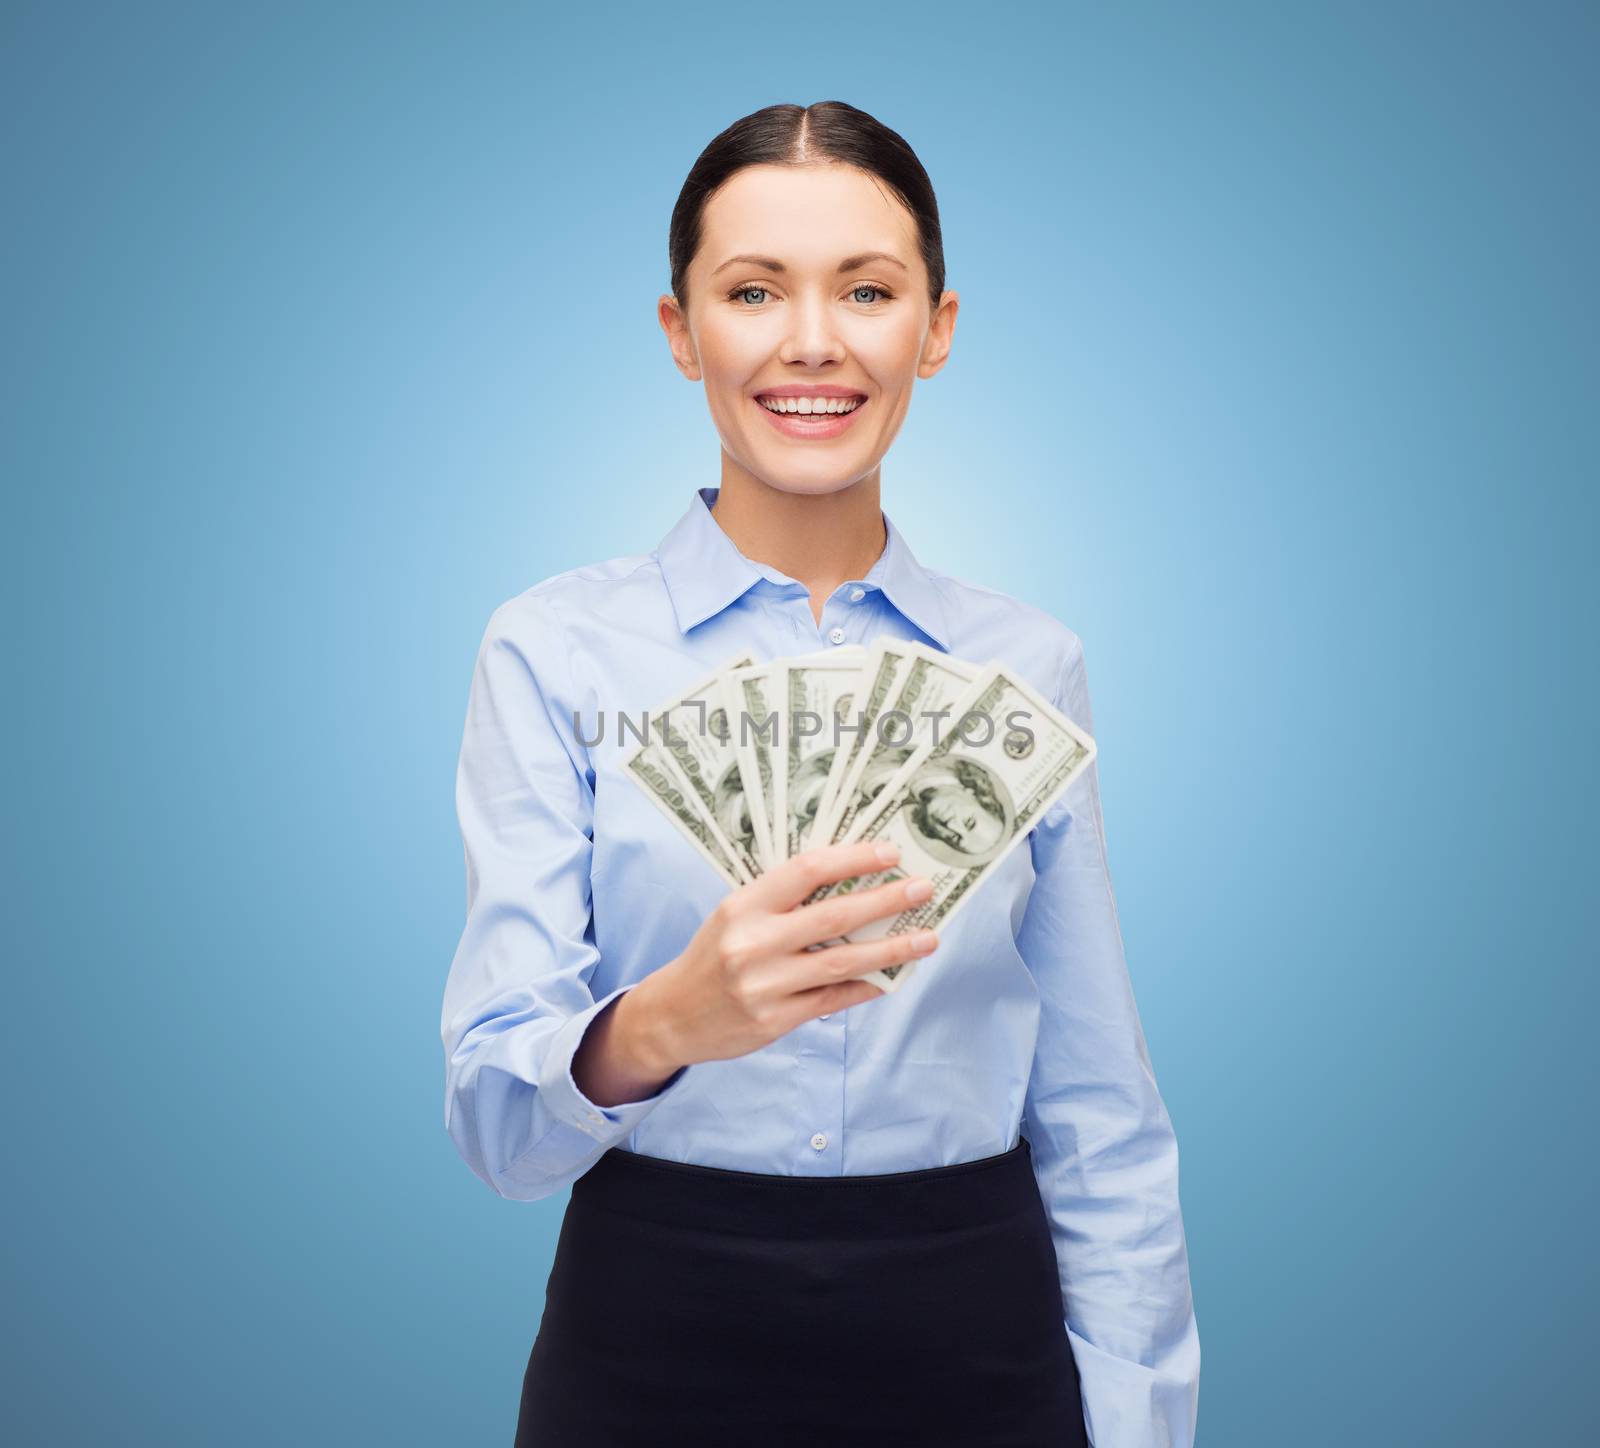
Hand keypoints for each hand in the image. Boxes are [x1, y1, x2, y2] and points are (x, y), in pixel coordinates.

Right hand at [613, 839, 939, 1077]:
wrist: (672, 1016)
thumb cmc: (714, 955)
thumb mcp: (736, 915)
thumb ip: (784, 901)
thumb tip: (854, 884)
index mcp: (744, 905)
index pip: (807, 870)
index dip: (853, 859)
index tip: (890, 854)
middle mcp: (753, 942)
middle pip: (834, 916)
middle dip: (886, 900)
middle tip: (923, 889)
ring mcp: (765, 985)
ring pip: (843, 963)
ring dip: (891, 949)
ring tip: (926, 938)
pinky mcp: (775, 1020)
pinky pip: (834, 999)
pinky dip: (867, 986)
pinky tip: (892, 977)